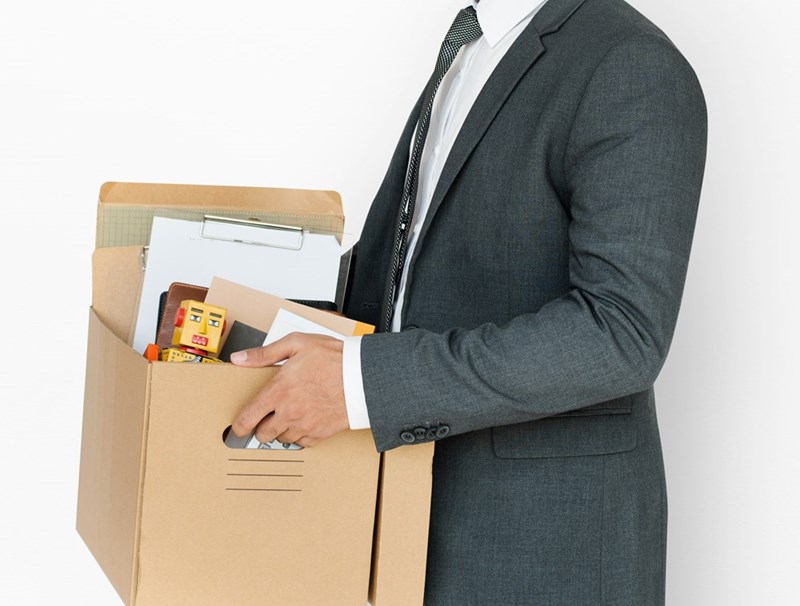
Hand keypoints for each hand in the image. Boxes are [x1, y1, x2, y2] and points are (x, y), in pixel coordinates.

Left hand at [228, 333, 348, 447]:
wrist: (363, 375)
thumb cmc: (334, 358)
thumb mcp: (297, 344)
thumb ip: (264, 353)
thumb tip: (240, 358)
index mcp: (279, 391)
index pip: (248, 417)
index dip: (239, 424)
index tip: (239, 425)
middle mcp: (289, 412)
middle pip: (263, 434)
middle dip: (262, 426)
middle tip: (267, 416)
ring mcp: (305, 425)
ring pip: (282, 439)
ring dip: (282, 430)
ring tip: (290, 414)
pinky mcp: (320, 433)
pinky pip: (301, 443)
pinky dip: (300, 435)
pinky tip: (305, 420)